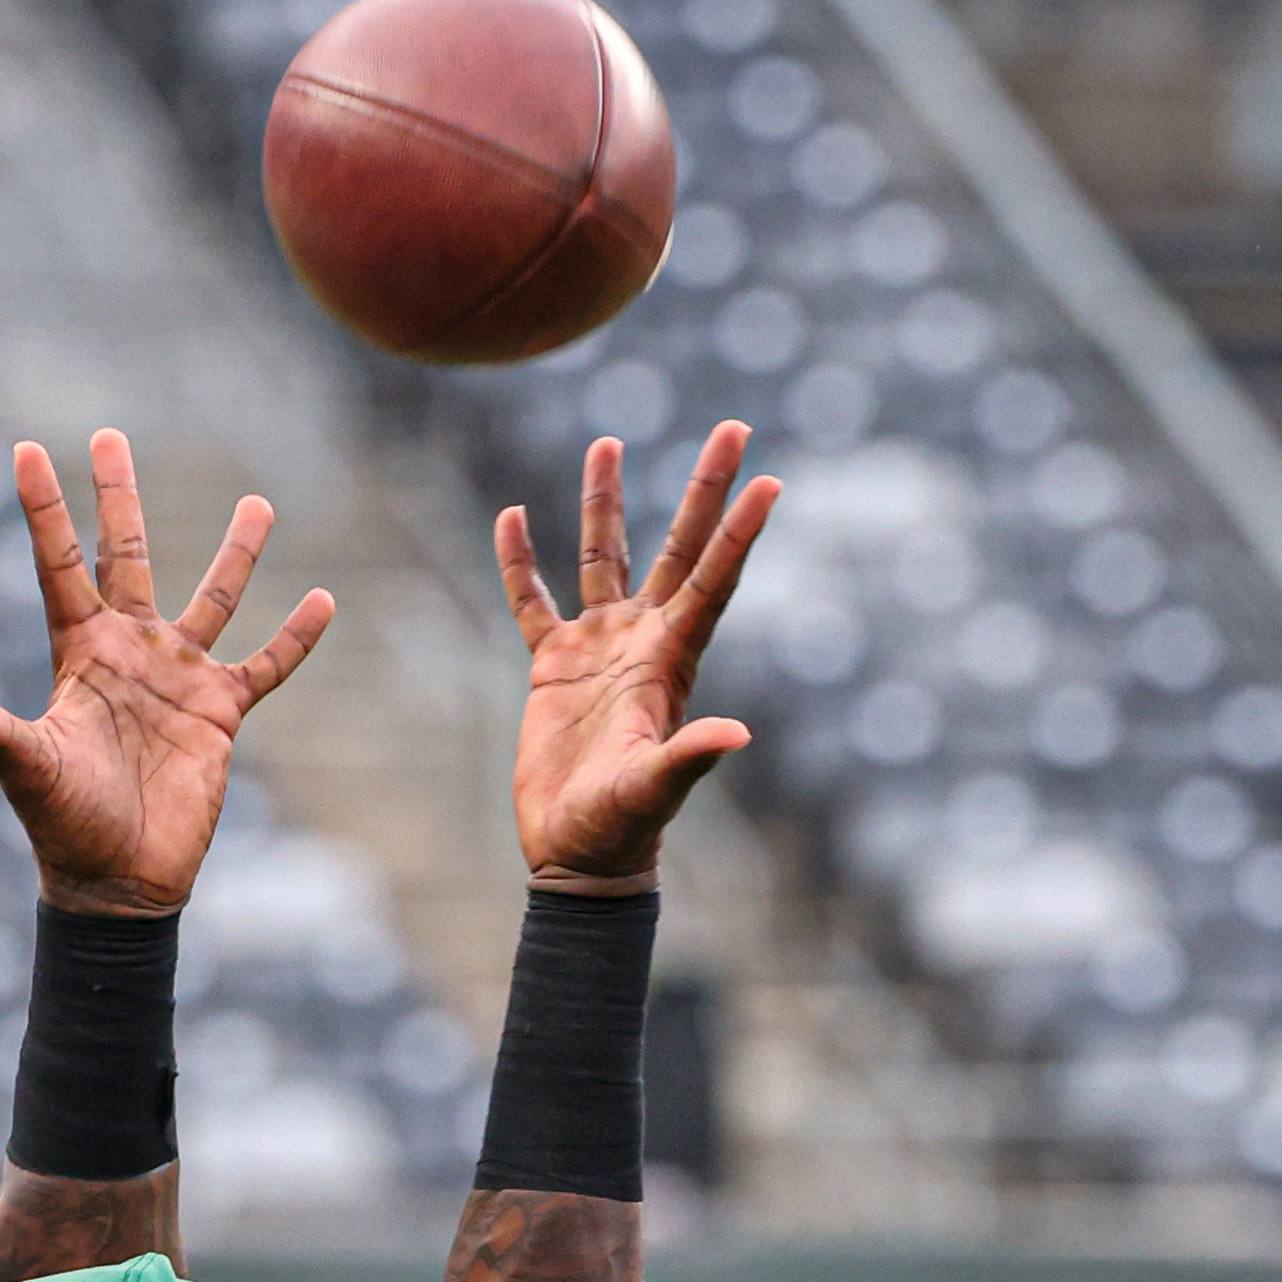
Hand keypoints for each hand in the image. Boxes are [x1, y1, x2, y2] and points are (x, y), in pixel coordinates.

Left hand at [0, 431, 333, 914]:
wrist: (119, 882)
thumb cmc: (65, 827)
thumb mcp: (29, 770)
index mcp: (80, 652)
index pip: (61, 564)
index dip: (44, 508)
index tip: (26, 448)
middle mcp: (130, 651)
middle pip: (127, 556)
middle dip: (120, 497)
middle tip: (111, 434)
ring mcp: (178, 678)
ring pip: (213, 598)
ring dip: (238, 554)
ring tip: (261, 502)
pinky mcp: (220, 714)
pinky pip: (265, 667)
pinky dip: (294, 639)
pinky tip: (323, 602)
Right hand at [498, 421, 780, 886]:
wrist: (578, 855)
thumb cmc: (621, 828)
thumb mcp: (656, 790)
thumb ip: (691, 757)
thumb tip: (738, 735)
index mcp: (671, 661)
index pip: (712, 580)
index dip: (739, 530)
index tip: (770, 479)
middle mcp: (641, 641)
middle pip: (677, 546)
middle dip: (704, 487)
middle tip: (734, 426)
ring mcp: (597, 648)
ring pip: (603, 557)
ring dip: (604, 501)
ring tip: (607, 441)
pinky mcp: (552, 665)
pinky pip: (532, 600)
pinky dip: (519, 561)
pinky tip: (511, 516)